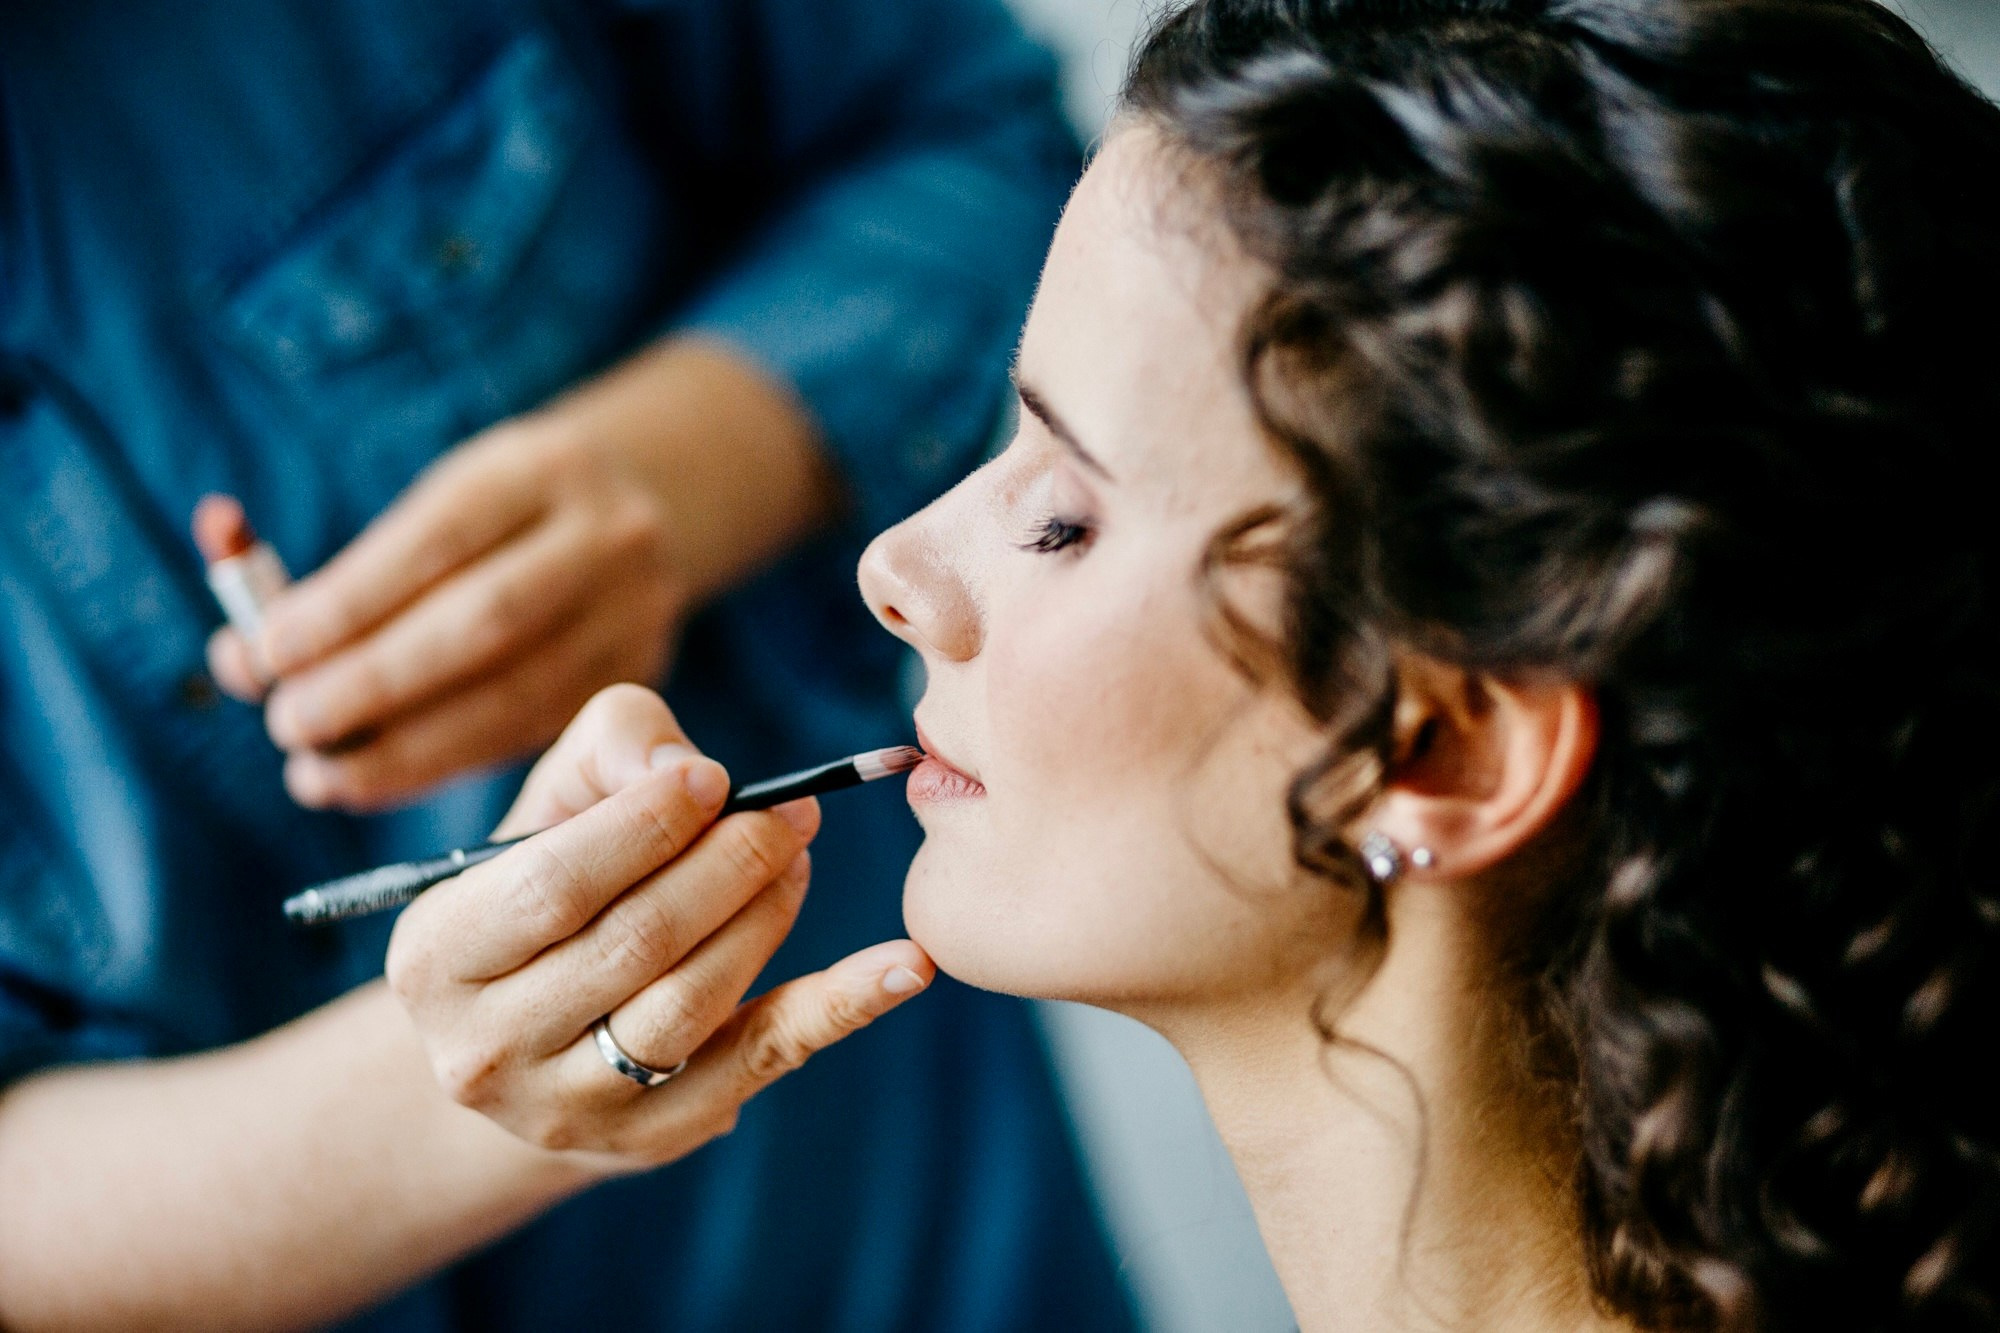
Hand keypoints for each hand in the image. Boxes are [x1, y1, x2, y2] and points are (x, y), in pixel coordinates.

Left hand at [206, 338, 837, 811]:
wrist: (656, 504)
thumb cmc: (505, 511)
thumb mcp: (446, 497)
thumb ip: (350, 571)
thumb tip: (242, 655)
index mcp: (542, 468)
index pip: (437, 541)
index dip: (347, 605)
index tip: (266, 650)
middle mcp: (605, 536)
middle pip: (483, 621)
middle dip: (373, 683)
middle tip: (288, 723)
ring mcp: (634, 610)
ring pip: (515, 693)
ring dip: (405, 746)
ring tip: (317, 773)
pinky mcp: (638, 674)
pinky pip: (533, 731)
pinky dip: (447, 762)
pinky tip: (380, 778)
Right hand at [384, 684, 933, 1173]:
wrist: (519, 1036)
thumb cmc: (545, 884)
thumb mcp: (547, 806)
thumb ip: (607, 749)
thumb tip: (682, 766)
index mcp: (436, 956)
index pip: (551, 886)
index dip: (644, 825)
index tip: (712, 776)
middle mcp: (488, 1048)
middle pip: (635, 944)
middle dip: (727, 864)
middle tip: (791, 812)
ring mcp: (571, 1107)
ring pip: (693, 1003)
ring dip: (767, 916)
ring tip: (802, 855)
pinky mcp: (658, 1134)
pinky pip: (763, 1058)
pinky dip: (842, 1006)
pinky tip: (904, 964)